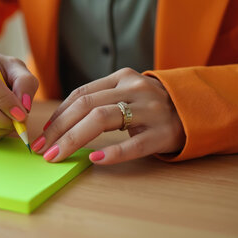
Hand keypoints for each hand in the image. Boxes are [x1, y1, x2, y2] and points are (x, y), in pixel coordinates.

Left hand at [31, 68, 185, 163]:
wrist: (195, 111)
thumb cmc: (150, 107)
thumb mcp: (125, 94)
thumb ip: (98, 101)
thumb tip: (58, 123)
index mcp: (121, 78)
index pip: (80, 95)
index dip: (57, 116)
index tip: (42, 134)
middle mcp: (134, 89)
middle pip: (85, 107)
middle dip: (58, 129)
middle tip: (42, 149)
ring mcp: (150, 110)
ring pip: (102, 120)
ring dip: (73, 139)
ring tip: (56, 156)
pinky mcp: (163, 133)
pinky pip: (133, 144)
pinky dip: (112, 152)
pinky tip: (94, 158)